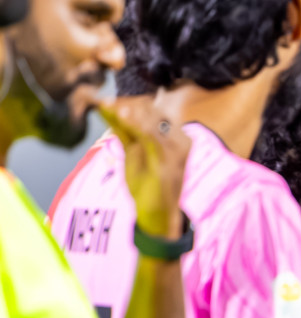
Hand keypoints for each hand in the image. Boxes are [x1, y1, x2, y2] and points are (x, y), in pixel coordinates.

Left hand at [93, 95, 189, 239]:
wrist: (157, 217)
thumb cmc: (147, 187)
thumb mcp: (133, 153)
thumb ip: (123, 130)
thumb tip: (105, 104)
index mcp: (174, 136)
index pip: (151, 110)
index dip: (128, 102)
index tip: (103, 100)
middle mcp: (181, 139)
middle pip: (153, 112)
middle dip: (127, 105)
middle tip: (102, 102)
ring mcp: (178, 150)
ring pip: (154, 121)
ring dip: (129, 111)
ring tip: (108, 105)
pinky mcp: (172, 160)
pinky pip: (154, 136)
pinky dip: (137, 124)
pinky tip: (122, 115)